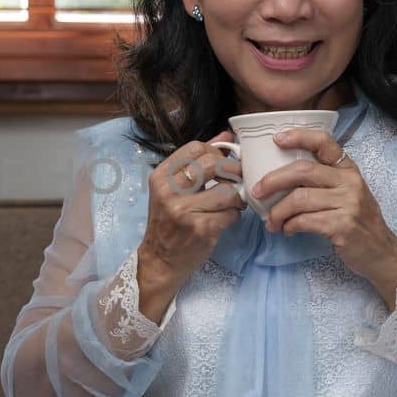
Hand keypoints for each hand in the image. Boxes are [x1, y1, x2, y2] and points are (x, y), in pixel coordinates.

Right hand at [137, 131, 245, 289]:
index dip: (215, 152)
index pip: (195, 147)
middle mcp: (169, 191)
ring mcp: (184, 211)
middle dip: (232, 170)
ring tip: (232, 202)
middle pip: (213, 164)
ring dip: (236, 196)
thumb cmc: (169, 221)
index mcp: (161, 177)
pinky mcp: (201, 229)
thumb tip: (227, 138)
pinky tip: (226, 218)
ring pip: (227, 190)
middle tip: (236, 179)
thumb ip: (198, 161)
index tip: (221, 163)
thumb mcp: (174, 189)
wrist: (160, 259)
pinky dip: (234, 215)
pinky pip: (231, 213)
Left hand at [252, 127, 396, 299]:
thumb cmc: (357, 222)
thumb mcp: (346, 194)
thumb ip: (322, 182)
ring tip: (272, 222)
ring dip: (278, 212)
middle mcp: (350, 182)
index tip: (277, 139)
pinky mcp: (343, 226)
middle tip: (257, 192)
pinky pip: (304, 221)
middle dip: (273, 180)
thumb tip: (279, 177)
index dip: (299, 137)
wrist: (382, 254)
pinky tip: (287, 230)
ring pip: (299, 199)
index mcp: (348, 169)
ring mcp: (348, 203)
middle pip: (302, 170)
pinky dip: (289, 226)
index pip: (324, 142)